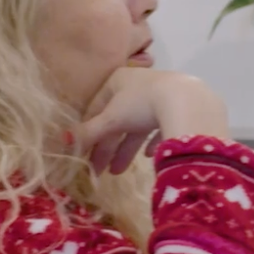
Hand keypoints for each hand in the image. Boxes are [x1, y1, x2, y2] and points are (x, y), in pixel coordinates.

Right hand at [76, 69, 228, 174]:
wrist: (188, 103)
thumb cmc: (142, 104)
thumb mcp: (111, 119)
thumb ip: (88, 132)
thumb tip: (64, 142)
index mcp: (118, 80)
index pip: (96, 108)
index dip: (89, 132)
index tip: (83, 154)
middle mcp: (140, 85)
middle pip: (118, 120)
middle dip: (108, 147)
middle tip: (100, 171)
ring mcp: (163, 96)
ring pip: (139, 126)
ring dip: (126, 150)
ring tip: (118, 172)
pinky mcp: (182, 109)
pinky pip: (162, 127)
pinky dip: (152, 142)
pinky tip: (148, 156)